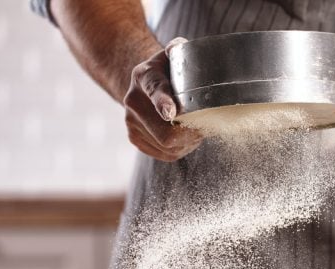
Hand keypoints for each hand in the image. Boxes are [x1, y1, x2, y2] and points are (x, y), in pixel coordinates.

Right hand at [123, 37, 201, 160]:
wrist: (142, 85)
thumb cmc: (166, 71)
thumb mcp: (172, 56)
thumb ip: (178, 49)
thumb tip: (180, 47)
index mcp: (144, 76)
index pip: (155, 91)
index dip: (163, 103)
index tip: (171, 113)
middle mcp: (133, 101)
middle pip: (165, 132)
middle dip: (190, 134)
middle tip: (203, 127)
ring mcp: (131, 122)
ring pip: (168, 147)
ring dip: (187, 142)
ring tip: (192, 128)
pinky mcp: (134, 138)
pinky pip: (165, 154)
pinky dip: (180, 149)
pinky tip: (183, 136)